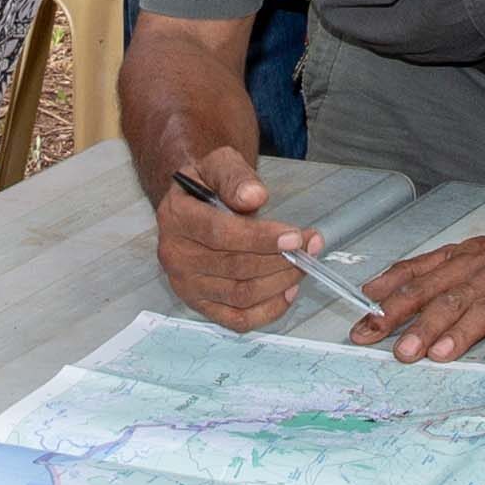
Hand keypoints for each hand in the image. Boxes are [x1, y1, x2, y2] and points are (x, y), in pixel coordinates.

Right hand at [153, 147, 317, 328]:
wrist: (192, 206)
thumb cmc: (208, 186)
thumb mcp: (219, 165)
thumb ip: (235, 177)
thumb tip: (253, 196)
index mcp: (176, 217)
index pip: (220, 234)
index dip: (261, 238)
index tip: (295, 237)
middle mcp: (175, 255)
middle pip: (235, 266)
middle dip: (280, 259)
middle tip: (310, 247)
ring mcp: (186, 284)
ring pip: (240, 294)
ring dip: (280, 282)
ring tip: (302, 265)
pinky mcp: (199, 304)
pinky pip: (237, 319)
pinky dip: (268, 310)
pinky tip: (287, 291)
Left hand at [361, 229, 484, 365]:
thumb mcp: (458, 256)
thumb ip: (417, 272)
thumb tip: (372, 291)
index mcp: (457, 264)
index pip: (416, 284)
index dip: (389, 307)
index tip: (364, 330)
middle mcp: (480, 275)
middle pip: (445, 300)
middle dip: (419, 326)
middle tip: (399, 351)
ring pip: (482, 310)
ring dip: (459, 333)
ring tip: (439, 354)